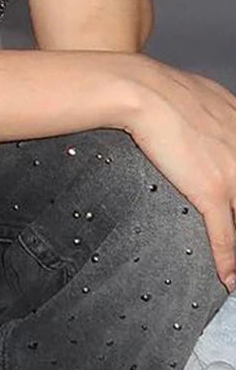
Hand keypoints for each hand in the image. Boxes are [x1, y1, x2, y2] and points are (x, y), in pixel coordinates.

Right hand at [119, 53, 235, 290]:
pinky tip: (229, 277)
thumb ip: (210, 116)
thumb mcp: (200, 98)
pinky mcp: (211, 190)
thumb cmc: (159, 92)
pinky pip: (225, 234)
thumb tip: (200, 122)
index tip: (233, 204)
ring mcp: (232, 173)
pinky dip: (227, 260)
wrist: (142, 93)